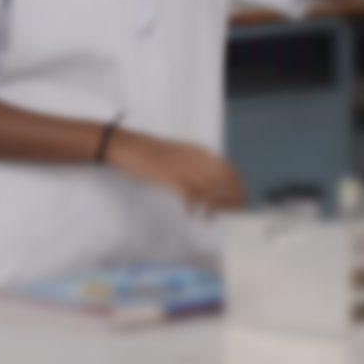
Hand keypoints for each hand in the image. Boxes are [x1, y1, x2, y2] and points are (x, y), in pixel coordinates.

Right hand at [107, 130, 245, 214]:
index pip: (230, 171)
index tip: (237, 203)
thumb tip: (208, 186)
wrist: (126, 146)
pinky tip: (189, 214)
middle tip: (228, 215)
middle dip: (231, 200)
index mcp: (200, 152)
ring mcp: (184, 167)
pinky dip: (193, 206)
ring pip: (210, 189)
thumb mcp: (179, 156)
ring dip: (214, 206)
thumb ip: (195, 166)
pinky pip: (190, 194)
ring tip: (209, 218)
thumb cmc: (150, 154)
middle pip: (225, 182)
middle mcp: (197, 159)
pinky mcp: (170, 176)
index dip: (237, 188)